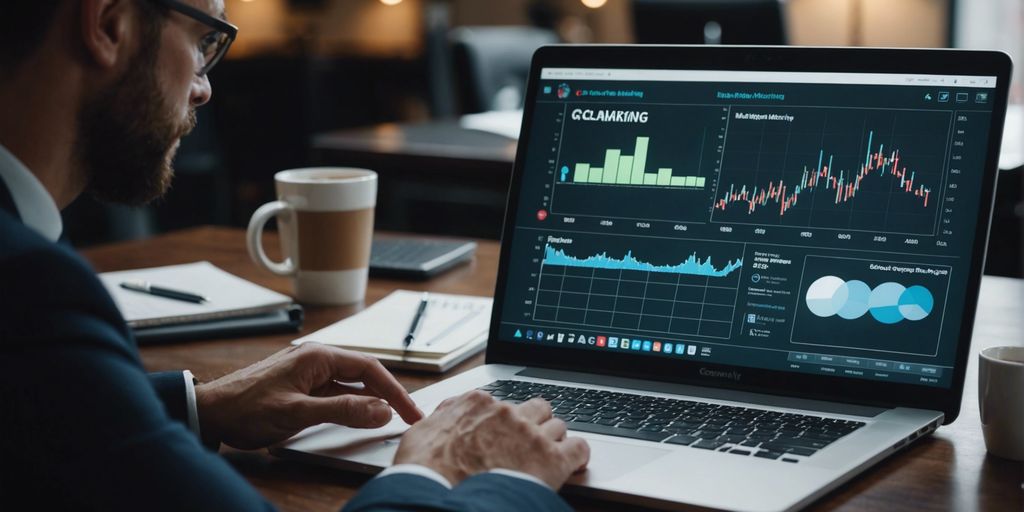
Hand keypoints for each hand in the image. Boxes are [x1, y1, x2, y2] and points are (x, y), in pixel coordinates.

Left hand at [195, 343, 422, 448]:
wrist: (209, 412)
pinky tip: (360, 417)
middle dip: (388, 394)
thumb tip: (380, 411)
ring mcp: (309, 373)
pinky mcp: (302, 388)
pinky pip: (336, 393)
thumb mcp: (297, 412)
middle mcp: (316, 360)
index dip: (395, 391)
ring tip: (391, 418)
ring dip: (371, 400)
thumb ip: (342, 410)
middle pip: (364, 374)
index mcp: (318, 356)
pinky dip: (353, 404)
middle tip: (408, 416)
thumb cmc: (245, 407)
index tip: (410, 411)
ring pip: (351, 384)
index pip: (370, 369)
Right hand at [393, 390, 589, 489]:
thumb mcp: (421, 435)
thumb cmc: (427, 471)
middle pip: (536, 408)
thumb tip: (447, 413)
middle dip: (534, 423)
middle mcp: (508, 412)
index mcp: (478, 403)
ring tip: (545, 458)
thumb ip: (440, 418)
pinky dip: (578, 455)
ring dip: (553, 441)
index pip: (503, 402)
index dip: (505, 422)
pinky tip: (573, 463)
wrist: (443, 500)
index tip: (503, 434)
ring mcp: (531, 434)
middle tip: (527, 444)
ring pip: (558, 426)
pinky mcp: (551, 460)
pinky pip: (579, 448)